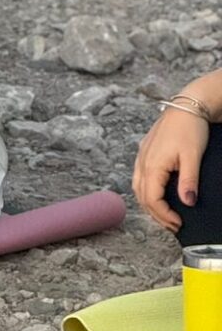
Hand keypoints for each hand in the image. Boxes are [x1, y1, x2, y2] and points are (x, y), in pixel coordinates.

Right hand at [133, 108, 209, 232]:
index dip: (164, 215)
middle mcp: (142, 161)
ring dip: (149, 204)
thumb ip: (189, 181)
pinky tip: (157, 194)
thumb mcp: (193, 156)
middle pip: (142, 196)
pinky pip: (139, 177)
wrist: (187, 105)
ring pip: (138, 187)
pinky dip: (146, 191)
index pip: (152, 199)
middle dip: (156, 214)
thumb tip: (187, 203)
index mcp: (152, 164)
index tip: (179, 224)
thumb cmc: (190, 128)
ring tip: (166, 214)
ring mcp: (142, 156)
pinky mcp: (145, 151)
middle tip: (173, 225)